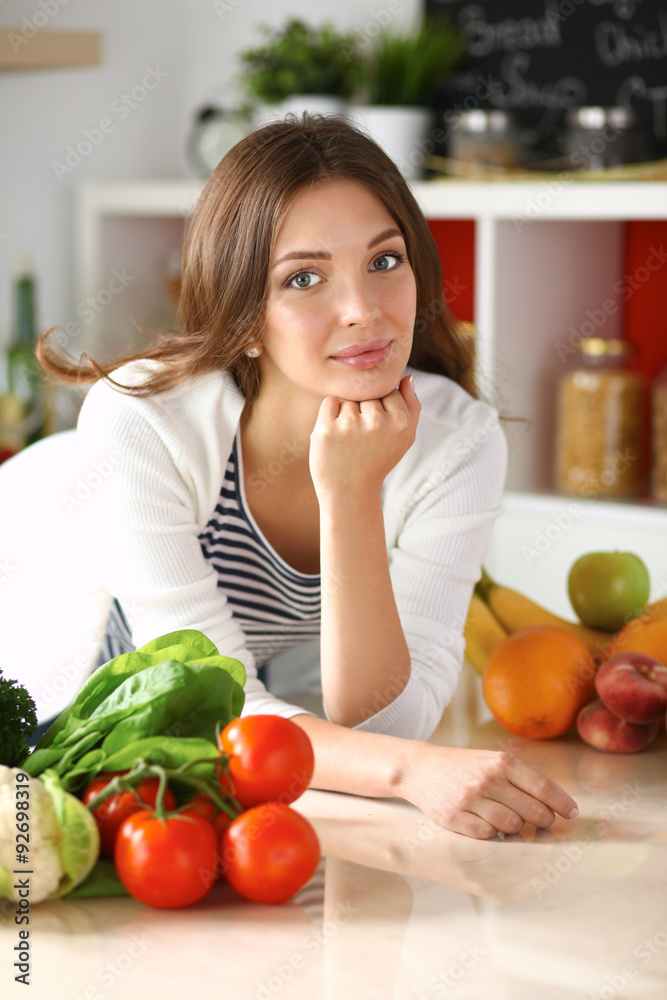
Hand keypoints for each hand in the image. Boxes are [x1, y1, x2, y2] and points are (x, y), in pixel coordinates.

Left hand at [309, 374, 419, 500]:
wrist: (350, 493)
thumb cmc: (378, 462)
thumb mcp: (405, 439)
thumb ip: (412, 407)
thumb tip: (407, 377)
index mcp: (400, 423)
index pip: (388, 390)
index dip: (381, 407)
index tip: (377, 429)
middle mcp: (377, 423)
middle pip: (368, 393)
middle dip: (363, 409)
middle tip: (362, 437)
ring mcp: (350, 426)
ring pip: (349, 397)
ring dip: (346, 412)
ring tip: (349, 439)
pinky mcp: (326, 430)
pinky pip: (330, 401)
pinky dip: (330, 413)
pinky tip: (336, 434)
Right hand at [397, 743, 578, 839]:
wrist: (420, 768)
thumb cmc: (463, 766)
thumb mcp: (491, 761)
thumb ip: (520, 779)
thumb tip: (556, 806)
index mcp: (501, 762)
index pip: (543, 787)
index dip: (563, 804)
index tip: (572, 814)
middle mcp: (487, 779)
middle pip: (534, 813)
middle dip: (543, 822)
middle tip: (540, 823)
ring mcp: (470, 799)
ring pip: (513, 827)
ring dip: (515, 829)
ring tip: (507, 821)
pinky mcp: (454, 817)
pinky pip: (487, 836)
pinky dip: (491, 834)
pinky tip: (485, 823)